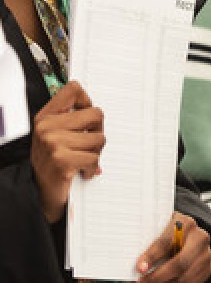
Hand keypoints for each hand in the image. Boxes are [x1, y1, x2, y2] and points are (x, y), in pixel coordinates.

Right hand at [31, 80, 103, 222]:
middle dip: (98, 131)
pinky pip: (95, 158)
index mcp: (46, 117)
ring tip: (84, 159)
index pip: (73, 89)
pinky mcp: (62, 160)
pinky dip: (93, 168)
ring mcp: (54, 143)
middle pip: (96, 115)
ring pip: (99, 138)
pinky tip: (84, 171)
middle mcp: (47, 127)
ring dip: (96, 152)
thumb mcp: (53, 136)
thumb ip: (69, 119)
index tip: (86, 118)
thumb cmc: (51, 163)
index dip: (87, 102)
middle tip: (90, 144)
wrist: (39, 193)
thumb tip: (96, 110)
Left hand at [130, 212, 210, 282]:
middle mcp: (200, 238)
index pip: (167, 242)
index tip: (139, 268)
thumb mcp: (161, 228)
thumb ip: (150, 240)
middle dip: (156, 278)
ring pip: (182, 279)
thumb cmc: (170, 232)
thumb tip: (136, 264)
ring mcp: (206, 255)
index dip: (152, 257)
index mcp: (186, 223)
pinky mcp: (207, 270)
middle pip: (179, 263)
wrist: (188, 234)